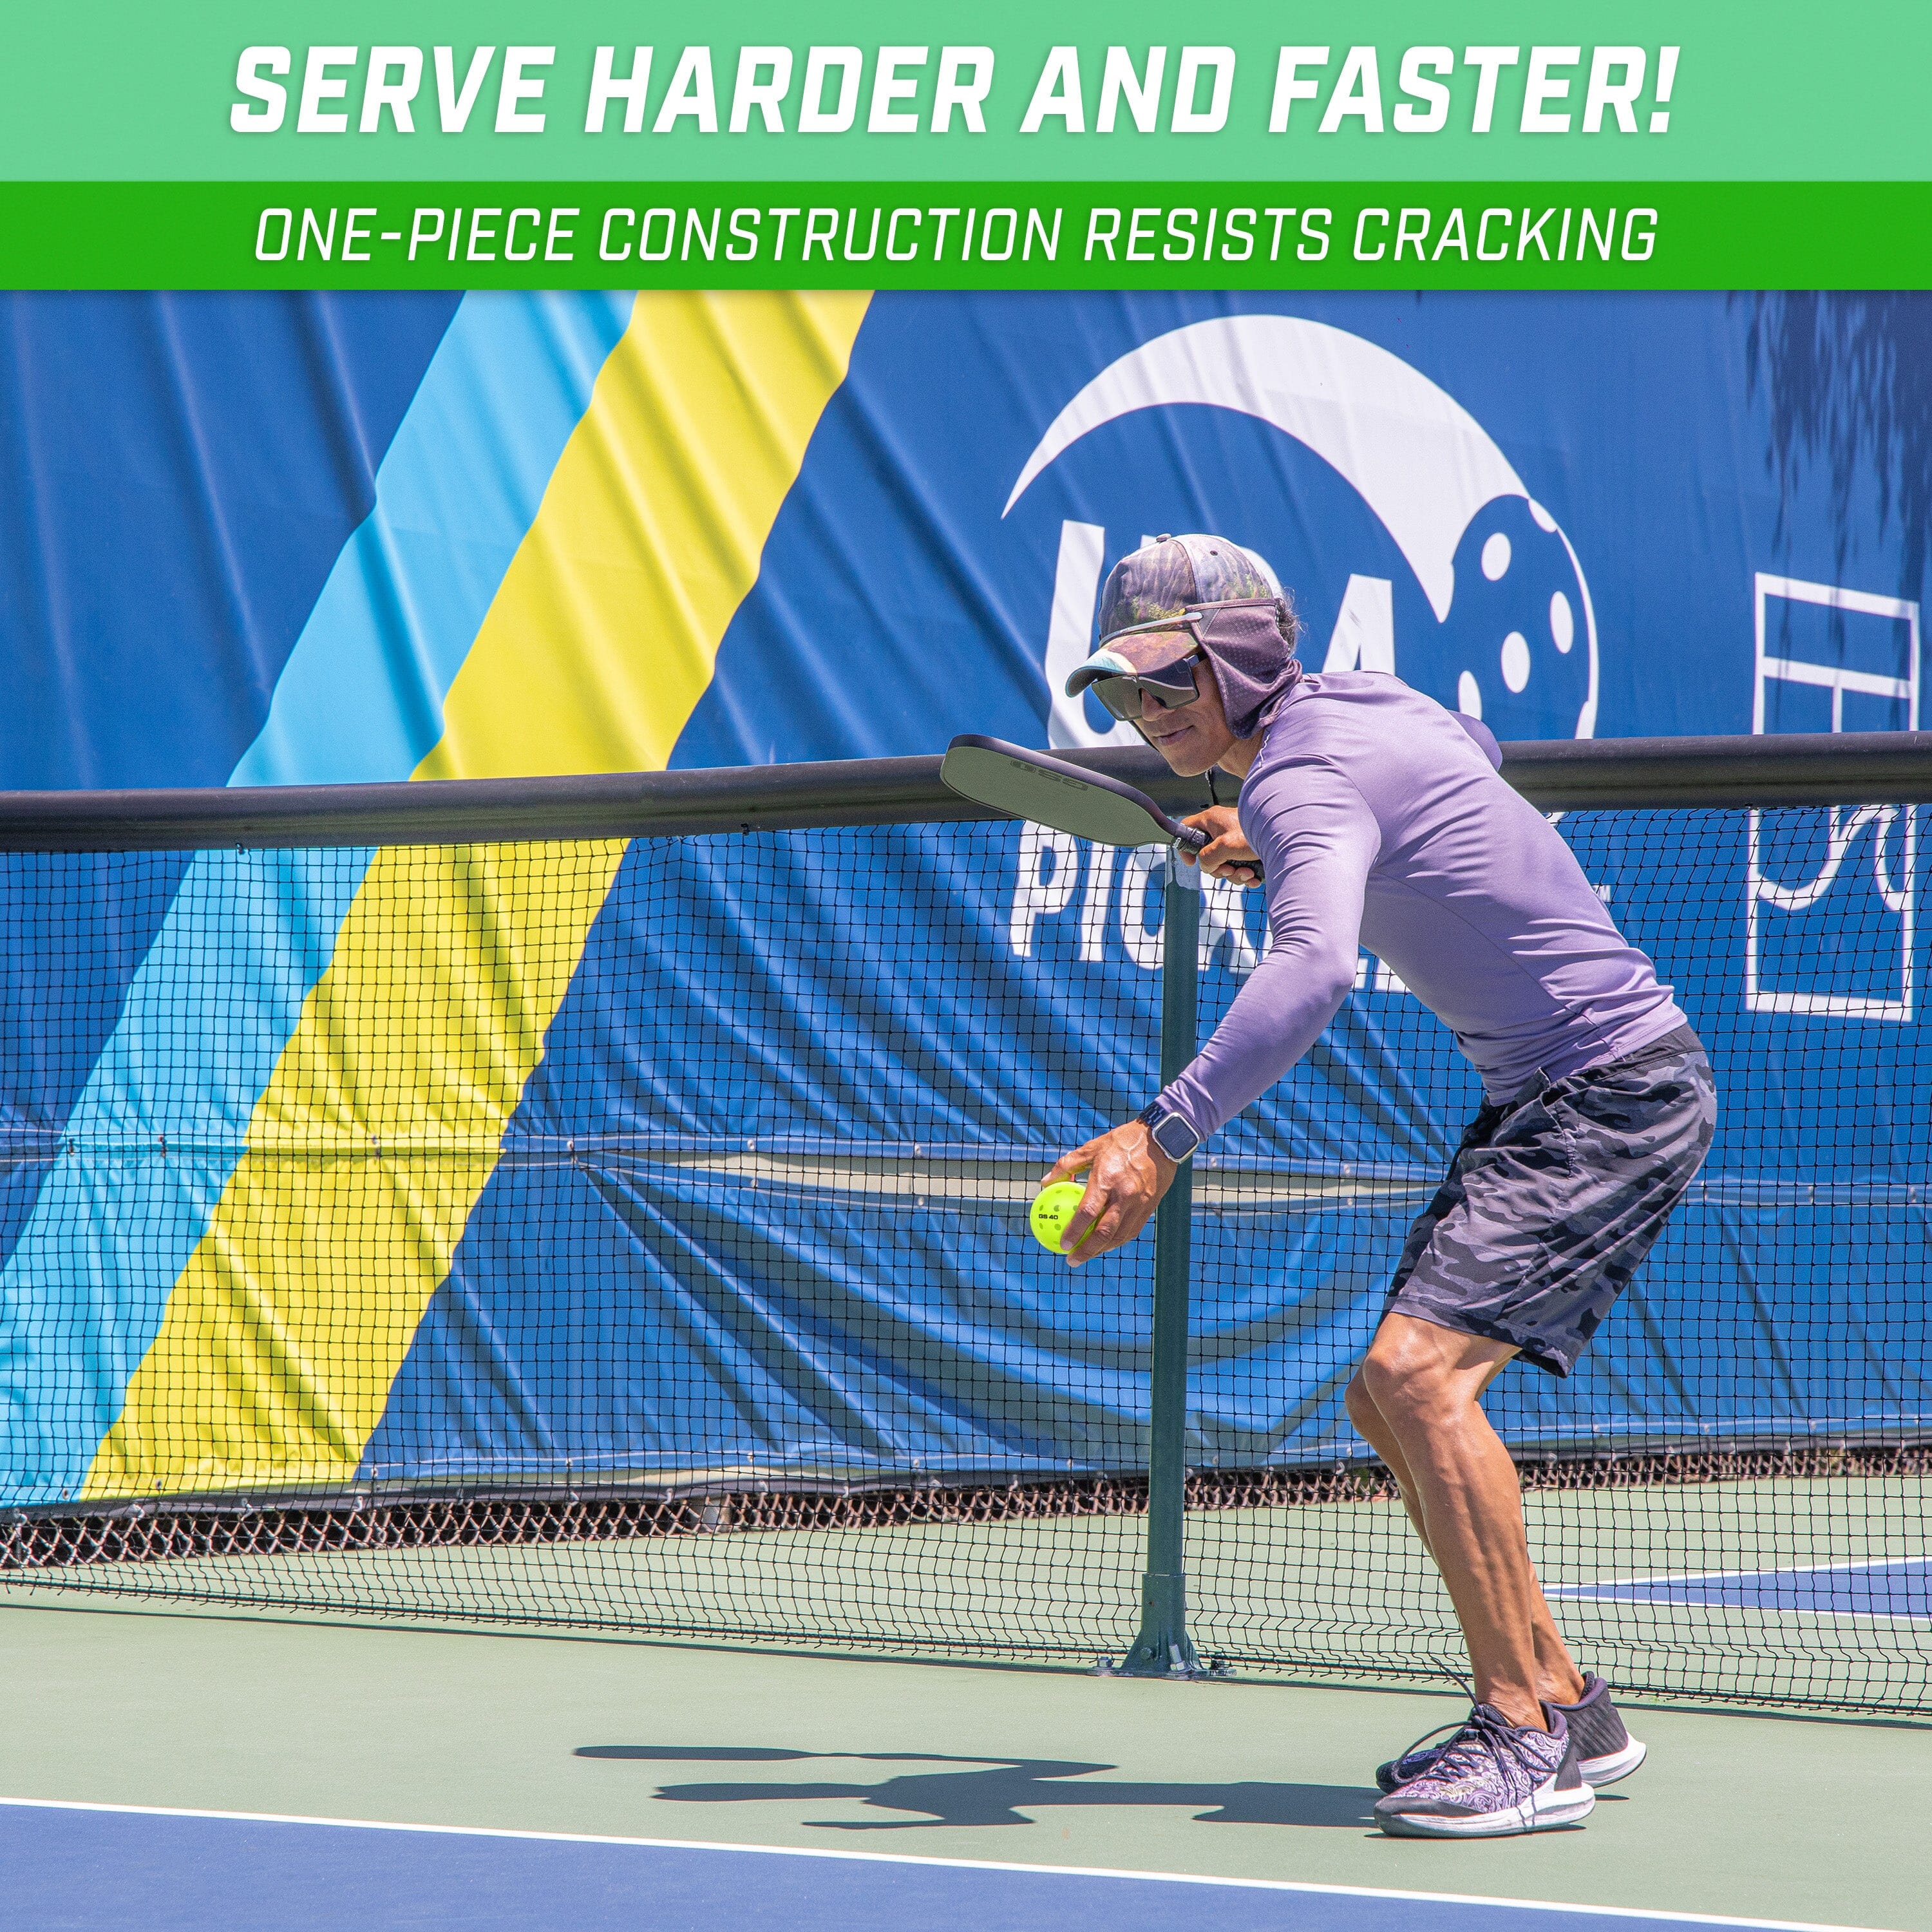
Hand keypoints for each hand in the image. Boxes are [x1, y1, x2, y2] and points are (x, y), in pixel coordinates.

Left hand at [1040, 1121, 1177, 1265]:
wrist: (1161, 1141)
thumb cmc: (1122, 1142)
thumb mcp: (1092, 1148)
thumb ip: (1067, 1165)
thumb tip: (1046, 1182)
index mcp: (1107, 1180)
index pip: (1088, 1212)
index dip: (1074, 1231)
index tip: (1063, 1243)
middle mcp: (1124, 1195)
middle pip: (1104, 1232)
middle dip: (1087, 1251)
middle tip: (1072, 1260)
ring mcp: (1139, 1204)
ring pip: (1119, 1236)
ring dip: (1101, 1249)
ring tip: (1086, 1255)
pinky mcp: (1149, 1208)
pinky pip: (1131, 1230)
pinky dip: (1117, 1240)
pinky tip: (1106, 1244)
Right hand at [1181, 806, 1261, 886]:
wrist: (1287, 838)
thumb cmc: (1259, 832)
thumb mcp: (1226, 846)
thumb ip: (1208, 857)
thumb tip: (1206, 866)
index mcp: (1212, 820)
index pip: (1187, 828)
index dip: (1185, 846)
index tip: (1192, 862)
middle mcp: (1221, 828)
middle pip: (1207, 854)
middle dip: (1219, 868)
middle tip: (1229, 869)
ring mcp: (1234, 840)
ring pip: (1224, 863)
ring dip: (1235, 874)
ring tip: (1248, 873)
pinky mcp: (1246, 849)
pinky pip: (1238, 866)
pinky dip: (1245, 874)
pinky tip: (1254, 877)